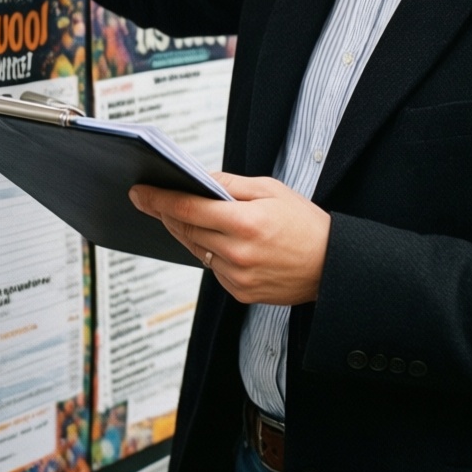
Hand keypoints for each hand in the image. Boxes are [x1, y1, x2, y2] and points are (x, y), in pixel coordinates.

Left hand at [129, 173, 329, 304]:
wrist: (333, 266)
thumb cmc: (305, 223)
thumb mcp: (271, 190)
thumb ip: (231, 184)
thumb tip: (198, 179)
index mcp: (246, 222)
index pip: (189, 208)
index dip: (159, 199)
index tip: (139, 192)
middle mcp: (238, 253)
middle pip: (186, 229)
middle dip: (165, 212)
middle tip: (149, 199)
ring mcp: (238, 277)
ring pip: (195, 249)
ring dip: (184, 231)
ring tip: (175, 214)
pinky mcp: (241, 293)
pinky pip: (212, 268)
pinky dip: (207, 251)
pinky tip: (211, 239)